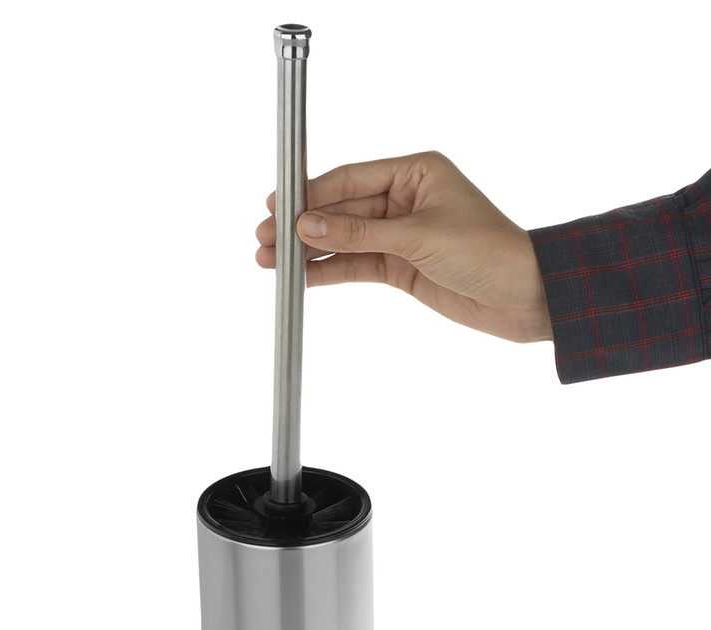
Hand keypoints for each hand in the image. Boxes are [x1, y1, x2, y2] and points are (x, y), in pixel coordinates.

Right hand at [256, 151, 551, 342]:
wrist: (524, 297)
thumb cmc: (488, 251)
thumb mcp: (418, 236)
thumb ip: (359, 231)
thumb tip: (307, 224)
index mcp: (415, 173)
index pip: (350, 178)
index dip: (310, 193)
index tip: (276, 206)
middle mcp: (404, 199)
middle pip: (341, 209)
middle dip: (302, 226)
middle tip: (264, 239)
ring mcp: (400, 235)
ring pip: (344, 239)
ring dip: (309, 250)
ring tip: (270, 261)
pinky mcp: (400, 266)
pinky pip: (356, 264)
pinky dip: (330, 270)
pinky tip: (302, 275)